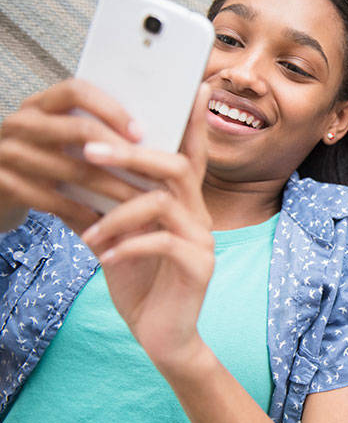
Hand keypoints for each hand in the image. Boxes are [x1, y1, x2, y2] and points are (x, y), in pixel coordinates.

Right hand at [0, 79, 145, 232]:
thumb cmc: (42, 161)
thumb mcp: (59, 139)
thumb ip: (91, 130)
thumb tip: (150, 136)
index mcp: (40, 105)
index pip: (76, 90)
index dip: (111, 108)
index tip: (141, 133)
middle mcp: (21, 123)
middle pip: (80, 129)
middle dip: (121, 153)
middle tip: (152, 174)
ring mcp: (8, 153)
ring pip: (73, 170)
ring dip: (113, 189)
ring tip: (141, 203)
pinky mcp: (4, 184)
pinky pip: (53, 200)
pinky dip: (84, 211)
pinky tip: (108, 220)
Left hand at [79, 83, 213, 373]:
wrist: (163, 337)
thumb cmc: (141, 284)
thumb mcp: (115, 241)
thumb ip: (100, 208)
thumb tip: (69, 175)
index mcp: (182, 205)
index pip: (190, 155)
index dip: (193, 121)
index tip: (194, 86)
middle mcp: (198, 216)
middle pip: (176, 166)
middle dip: (132, 154)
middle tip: (89, 150)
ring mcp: (202, 241)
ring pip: (166, 202)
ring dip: (120, 211)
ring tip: (88, 231)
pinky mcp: (198, 268)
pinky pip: (162, 242)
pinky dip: (127, 246)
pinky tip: (103, 258)